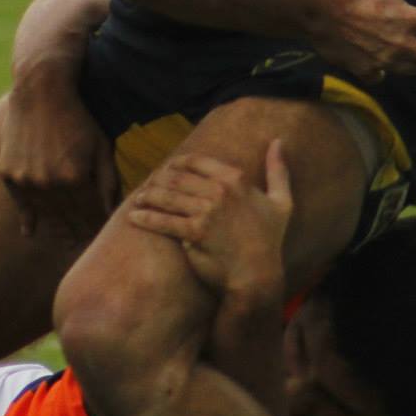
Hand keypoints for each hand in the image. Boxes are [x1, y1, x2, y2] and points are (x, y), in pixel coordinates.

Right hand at [0, 79, 119, 241]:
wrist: (40, 90)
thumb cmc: (78, 117)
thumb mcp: (101, 146)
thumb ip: (109, 182)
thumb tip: (110, 216)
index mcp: (76, 178)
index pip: (89, 216)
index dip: (96, 228)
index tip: (100, 236)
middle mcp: (48, 183)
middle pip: (67, 219)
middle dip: (78, 232)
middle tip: (82, 241)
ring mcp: (26, 179)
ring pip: (44, 214)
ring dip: (56, 228)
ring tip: (65, 238)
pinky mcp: (8, 173)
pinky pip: (21, 202)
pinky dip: (28, 216)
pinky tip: (33, 230)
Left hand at [127, 141, 292, 296]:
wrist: (258, 275)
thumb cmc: (270, 240)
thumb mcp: (282, 201)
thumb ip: (278, 170)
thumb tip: (278, 140)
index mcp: (235, 178)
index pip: (196, 162)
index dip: (176, 164)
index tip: (166, 168)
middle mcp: (220, 190)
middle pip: (178, 178)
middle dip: (158, 180)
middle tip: (147, 185)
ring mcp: (206, 211)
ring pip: (168, 196)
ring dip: (148, 196)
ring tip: (138, 198)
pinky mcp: (194, 232)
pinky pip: (164, 221)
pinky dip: (146, 217)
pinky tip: (134, 216)